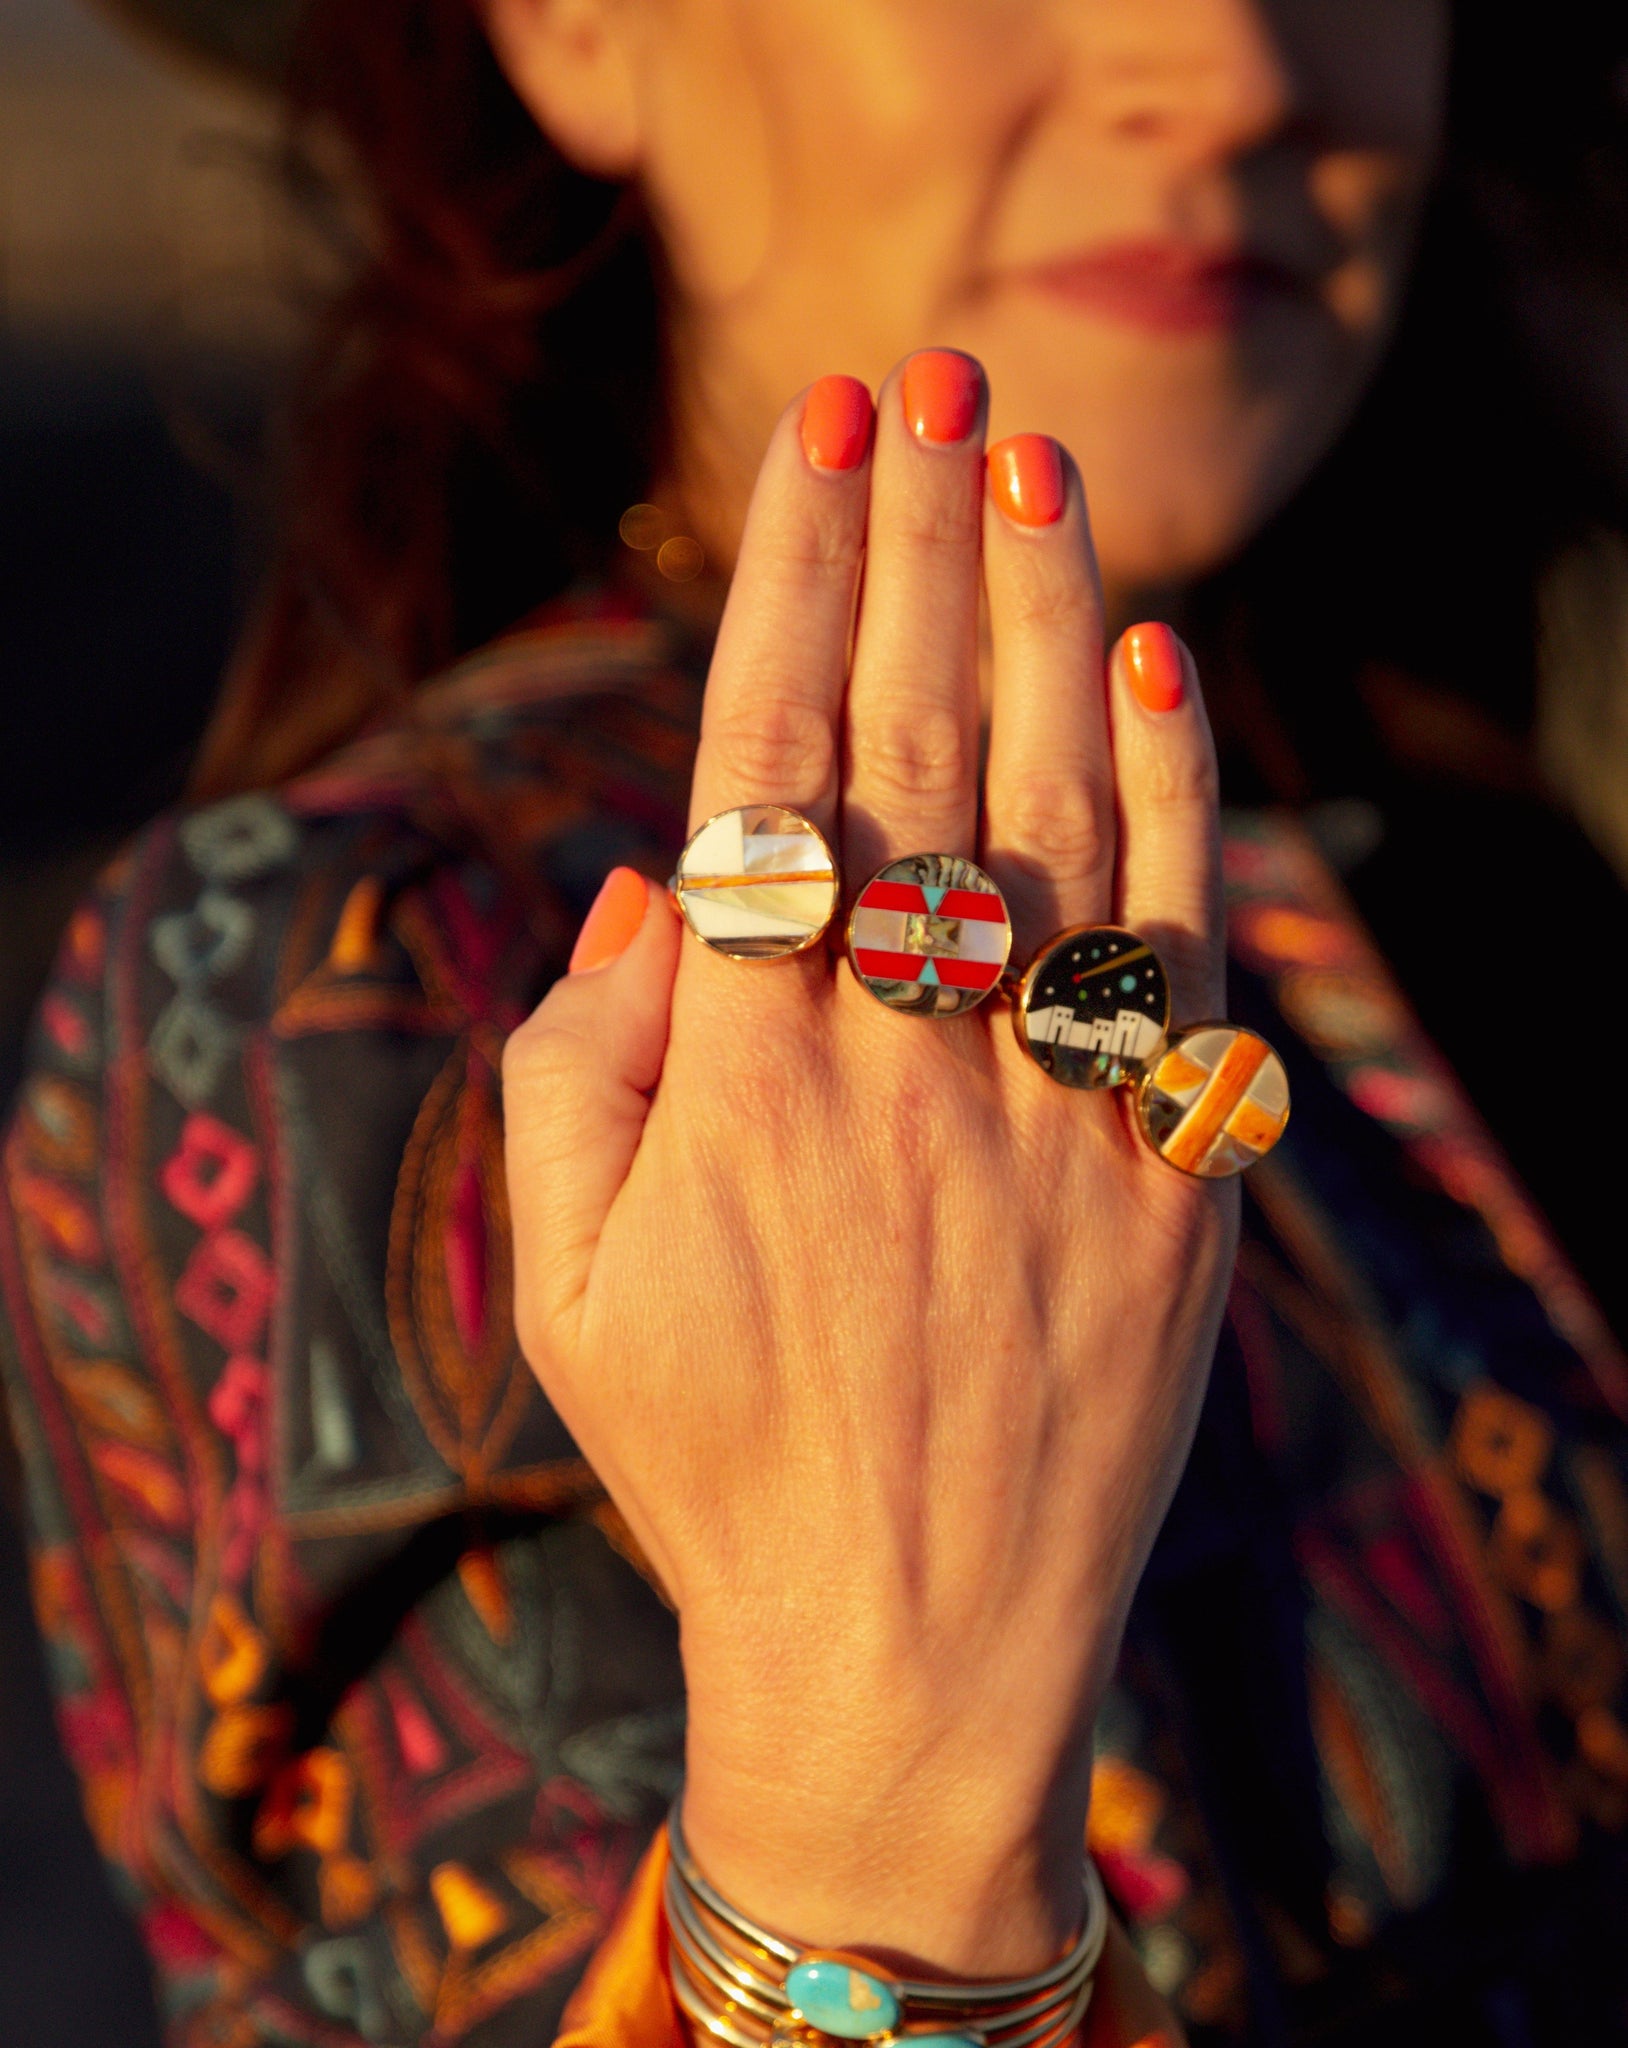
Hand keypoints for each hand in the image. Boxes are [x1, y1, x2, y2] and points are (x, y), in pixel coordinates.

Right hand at [503, 353, 1234, 1977]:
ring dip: (1048, 611)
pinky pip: (1181, 935)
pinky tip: (1162, 657)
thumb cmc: (712, 1466)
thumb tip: (652, 890)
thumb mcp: (562, 1287)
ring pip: (1058, 798)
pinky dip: (1179, 786)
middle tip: (928, 372)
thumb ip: (578, 1071)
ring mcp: (1054, 1101)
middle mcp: (906, 1050)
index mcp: (744, 1069)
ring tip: (1033, 452)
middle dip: (921, 535)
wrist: (915, 1655)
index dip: (799, 579)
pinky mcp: (1170, 1166)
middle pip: (921, 736)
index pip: (774, 761)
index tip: (822, 439)